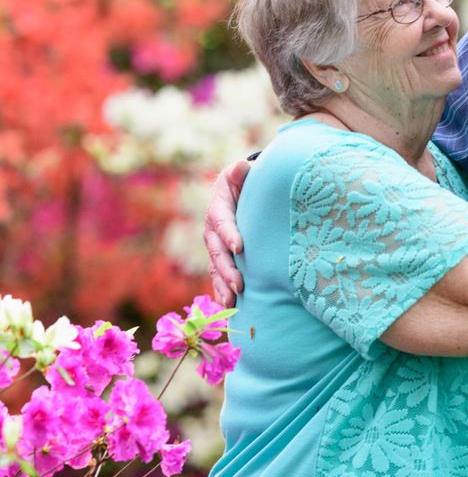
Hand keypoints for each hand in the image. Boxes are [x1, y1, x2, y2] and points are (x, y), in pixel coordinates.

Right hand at [205, 159, 250, 305]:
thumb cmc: (246, 183)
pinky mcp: (220, 260)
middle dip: (228, 269)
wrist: (240, 194)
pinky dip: (222, 292)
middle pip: (217, 252)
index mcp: (218, 208)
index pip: (222, 221)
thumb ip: (241, 173)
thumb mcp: (242, 175)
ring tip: (233, 303)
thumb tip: (241, 167)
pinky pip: (218, 277)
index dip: (229, 233)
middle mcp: (212, 230)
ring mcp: (214, 247)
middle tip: (240, 284)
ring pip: (216, 268)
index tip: (240, 246)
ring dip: (223, 286)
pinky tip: (229, 308)